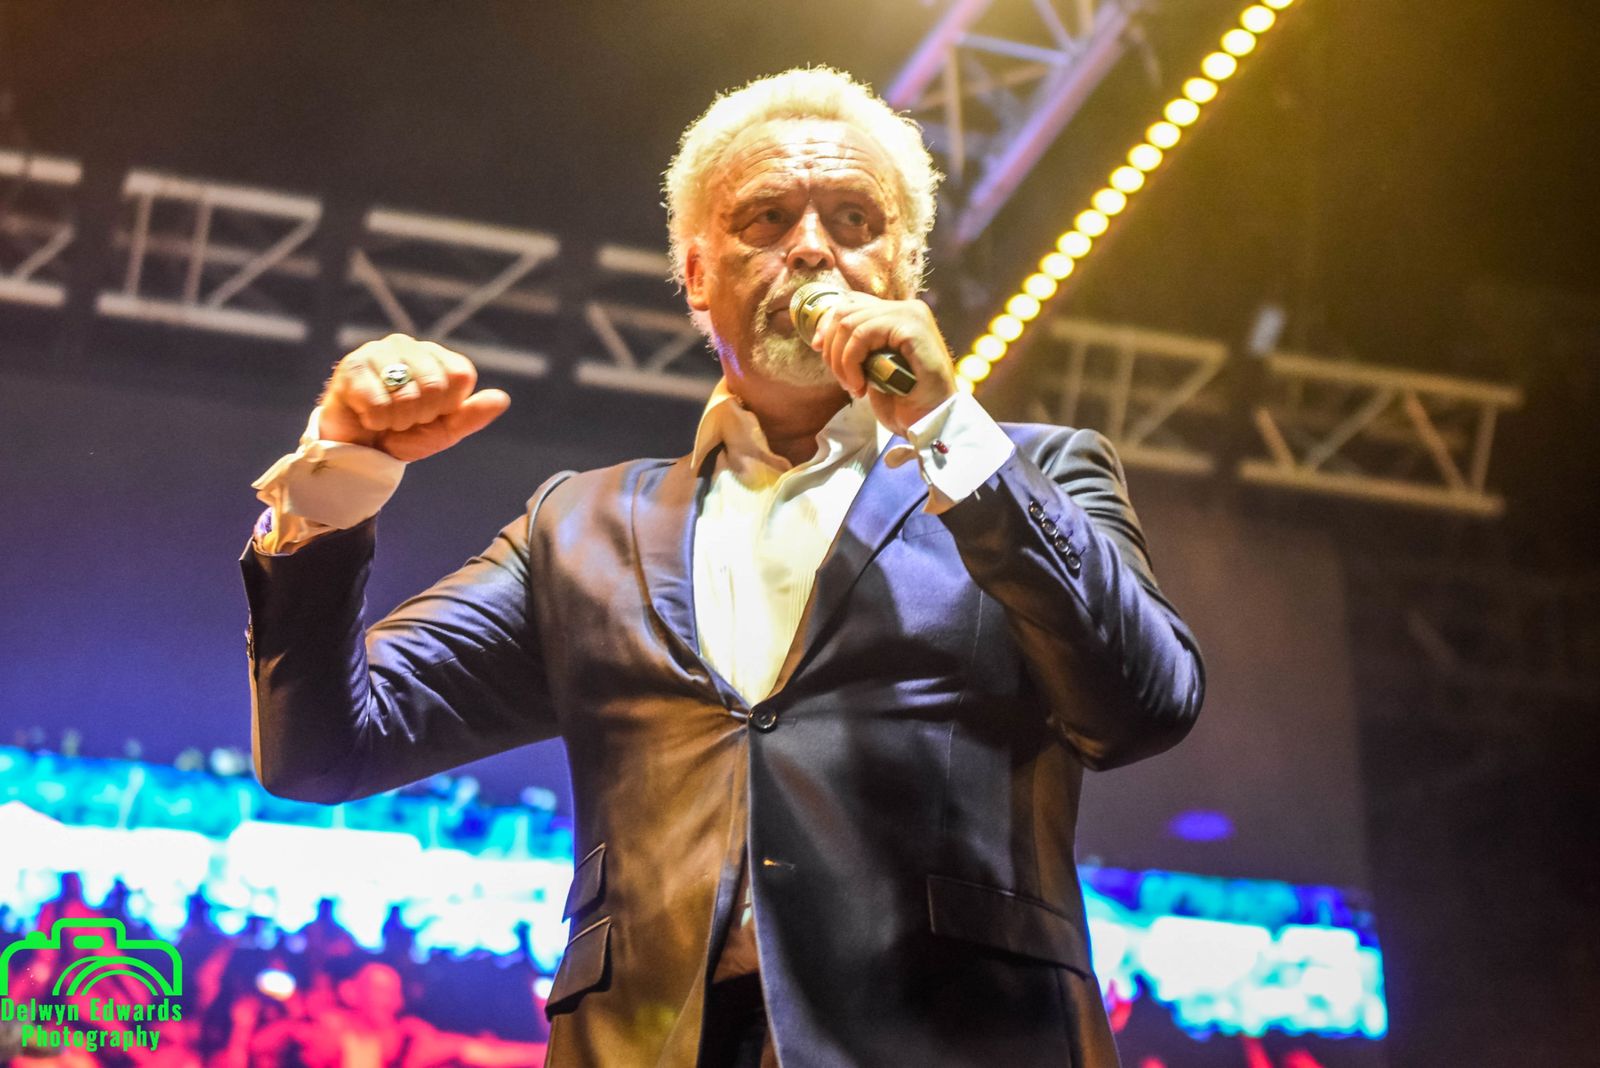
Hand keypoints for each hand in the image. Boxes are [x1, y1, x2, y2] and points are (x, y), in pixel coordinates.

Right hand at [316, 334, 509, 461]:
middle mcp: (409, 346)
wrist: (359, 450)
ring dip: (397, 420)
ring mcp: (379, 352)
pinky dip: (375, 420)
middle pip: (435, 385)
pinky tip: (367, 415)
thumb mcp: (445, 430)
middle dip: (420, 415)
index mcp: (437, 358)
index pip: (461, 375)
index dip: (448, 405)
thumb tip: (502, 399)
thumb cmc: (404, 435)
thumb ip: (472, 415)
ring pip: (406, 395)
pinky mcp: (352, 366)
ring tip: (385, 416)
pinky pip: (378, 403)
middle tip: (404, 418)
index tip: (431, 413)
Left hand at [813, 295, 957, 434]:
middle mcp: (907, 308)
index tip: (818, 350)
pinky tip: (861, 385)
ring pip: (850, 323)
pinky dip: (852, 362)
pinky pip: (863, 335)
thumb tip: (821, 337)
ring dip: (842, 361)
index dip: (828, 325)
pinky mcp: (912, 327)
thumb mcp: (872, 367)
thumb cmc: (905, 400)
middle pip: (846, 310)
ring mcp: (911, 314)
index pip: (851, 303)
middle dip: (832, 348)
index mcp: (899, 314)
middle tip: (842, 380)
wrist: (931, 423)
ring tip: (853, 386)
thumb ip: (857, 346)